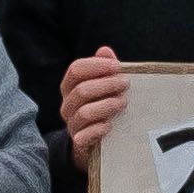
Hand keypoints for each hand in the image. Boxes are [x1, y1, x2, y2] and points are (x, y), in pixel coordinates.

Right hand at [59, 47, 128, 162]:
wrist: (92, 141)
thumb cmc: (100, 106)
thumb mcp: (102, 86)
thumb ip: (104, 68)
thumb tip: (105, 50)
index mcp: (70, 87)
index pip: (76, 70)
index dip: (97, 65)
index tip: (118, 66)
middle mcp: (67, 105)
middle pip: (82, 90)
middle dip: (107, 85)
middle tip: (126, 83)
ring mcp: (71, 124)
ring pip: (85, 112)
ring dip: (107, 105)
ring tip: (123, 102)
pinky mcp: (79, 142)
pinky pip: (85, 135)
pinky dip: (99, 129)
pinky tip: (110, 125)